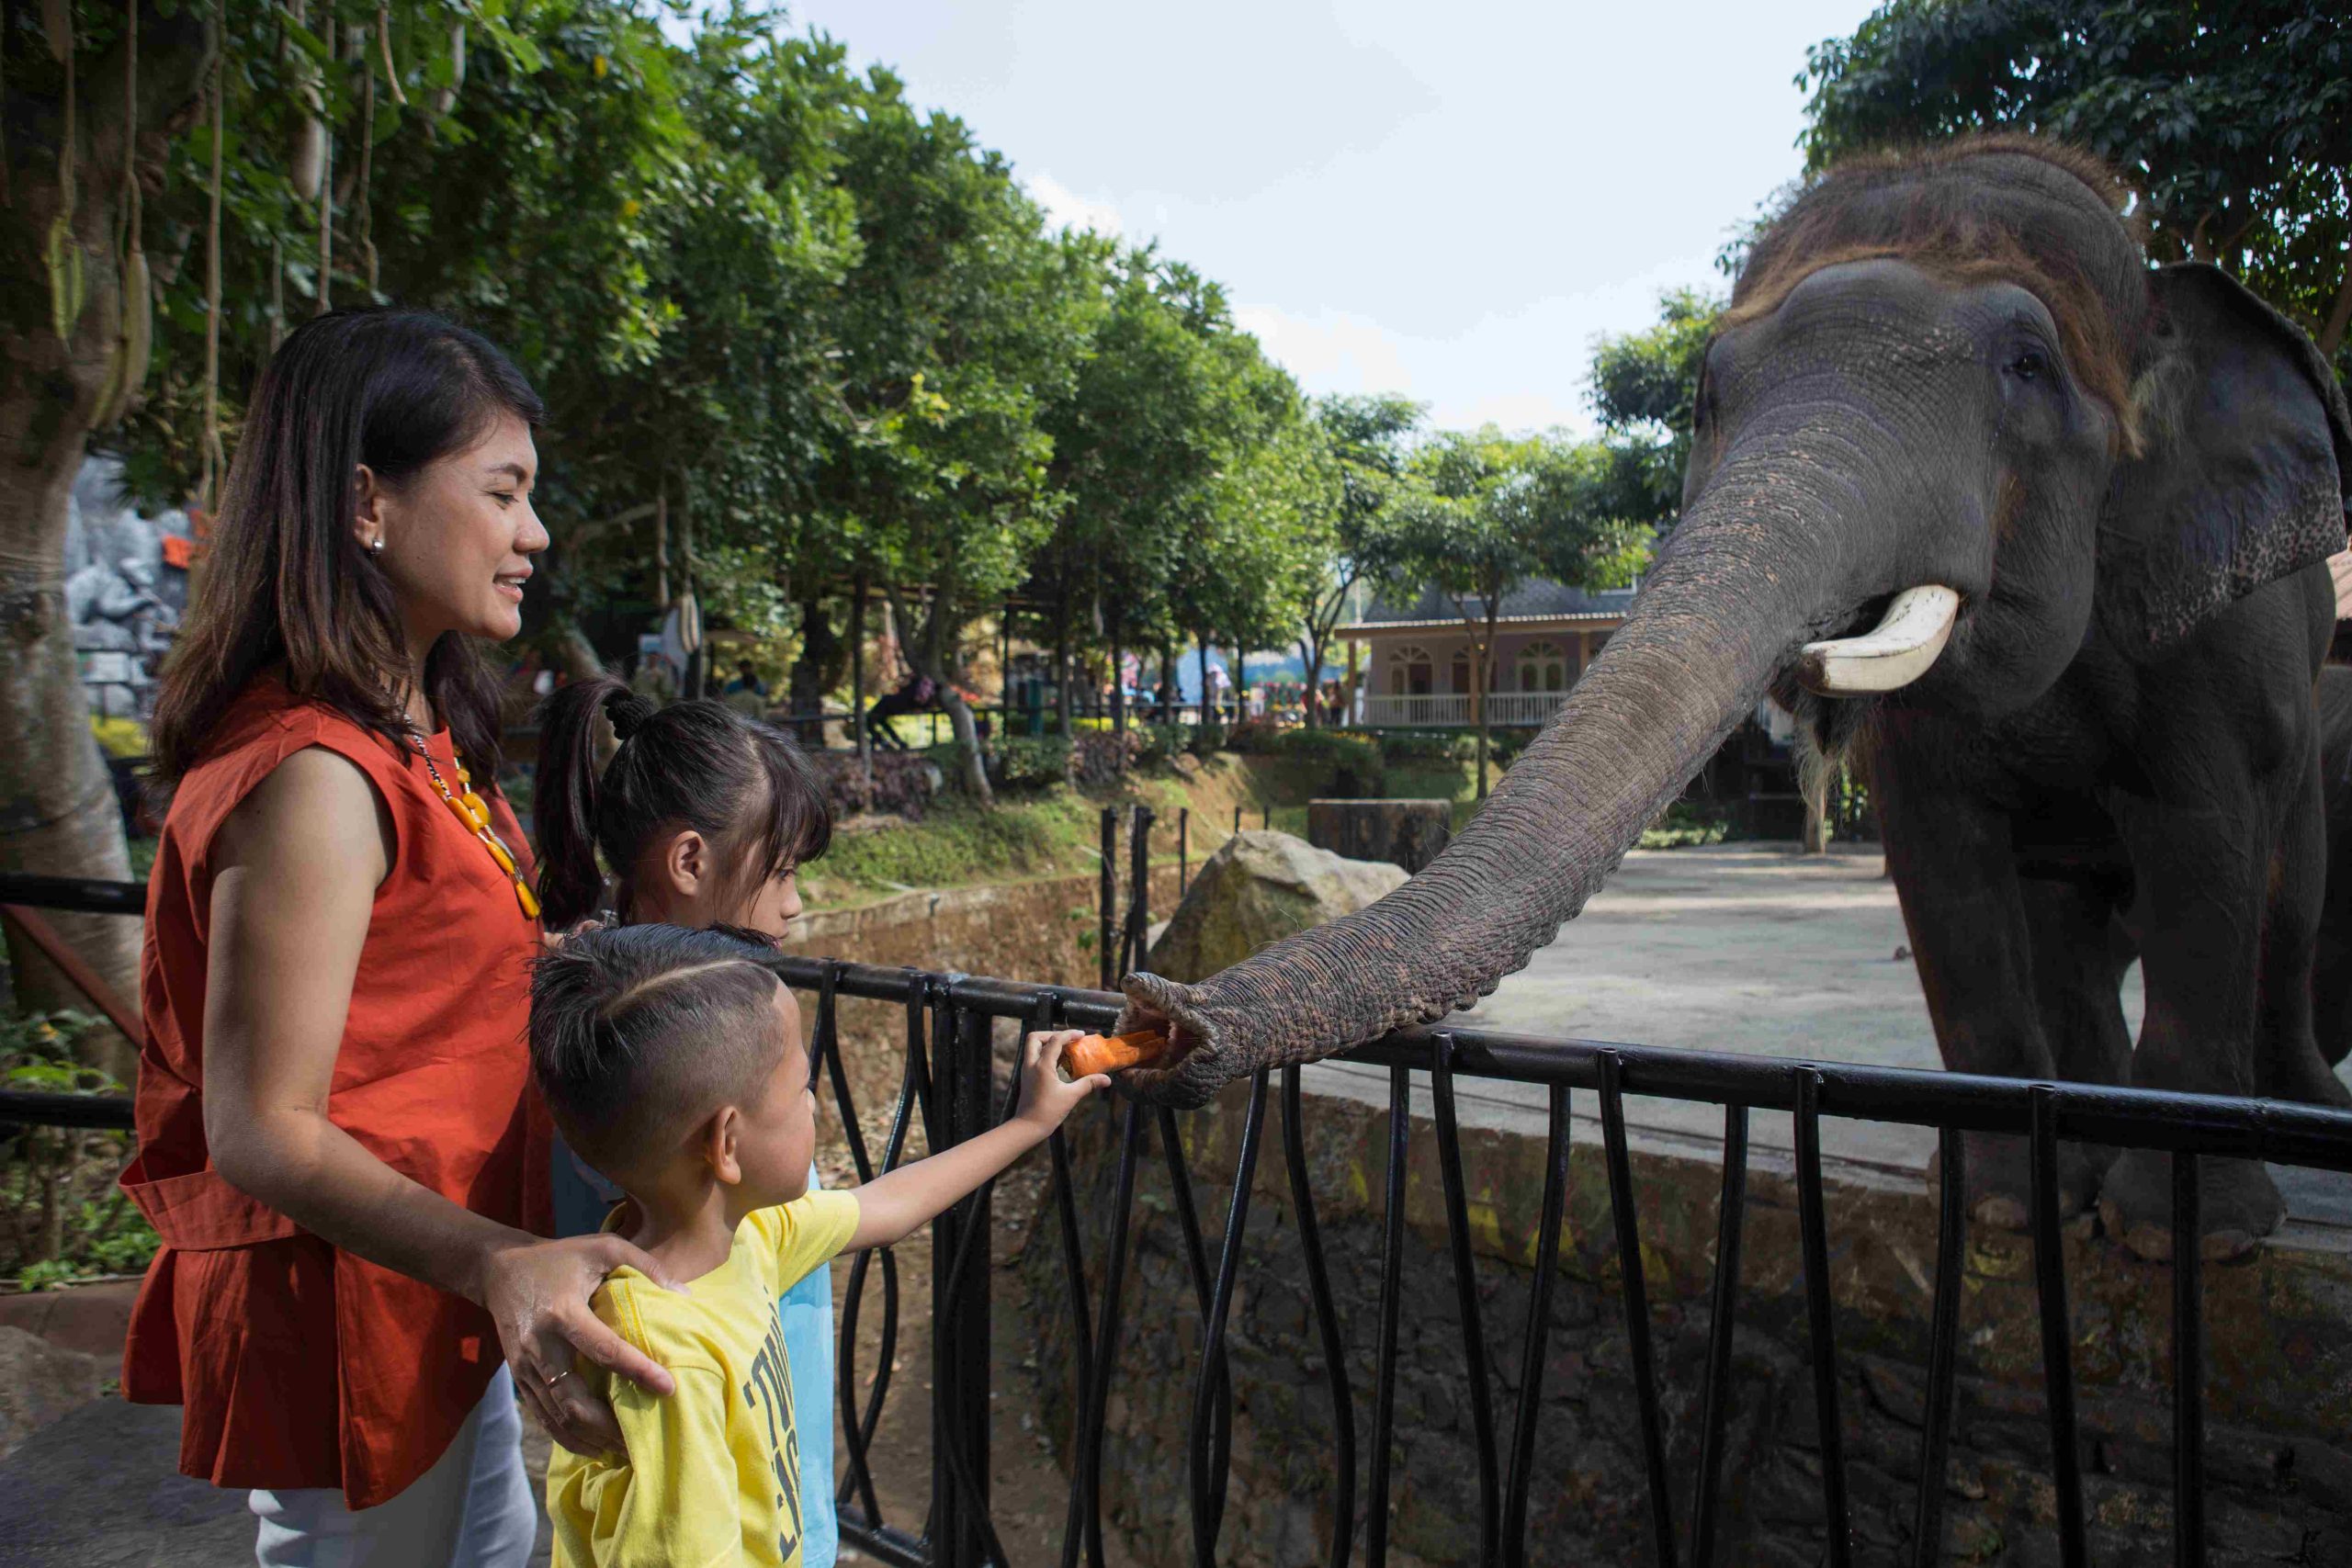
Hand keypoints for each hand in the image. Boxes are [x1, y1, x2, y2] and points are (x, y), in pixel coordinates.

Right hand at [480, 1233, 687, 1457]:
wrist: (499, 1270)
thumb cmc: (560, 1257)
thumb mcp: (603, 1248)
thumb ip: (645, 1266)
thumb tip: (684, 1294)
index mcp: (562, 1312)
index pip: (604, 1349)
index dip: (637, 1370)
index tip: (668, 1387)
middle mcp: (540, 1345)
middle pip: (574, 1400)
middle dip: (610, 1426)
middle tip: (643, 1439)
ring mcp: (526, 1367)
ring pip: (558, 1417)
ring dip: (591, 1438)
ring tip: (625, 1451)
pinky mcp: (520, 1378)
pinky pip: (544, 1417)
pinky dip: (569, 1437)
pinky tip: (595, 1446)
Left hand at [1014, 1030, 1108, 1133]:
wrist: (1027, 1127)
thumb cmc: (1048, 1112)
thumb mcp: (1071, 1096)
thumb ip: (1088, 1084)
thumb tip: (1107, 1079)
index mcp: (1042, 1066)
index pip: (1055, 1040)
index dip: (1069, 1034)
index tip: (1081, 1035)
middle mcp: (1031, 1064)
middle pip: (1035, 1038)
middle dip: (1051, 1034)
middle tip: (1067, 1040)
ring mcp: (1027, 1071)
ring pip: (1033, 1047)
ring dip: (1048, 1044)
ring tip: (1065, 1050)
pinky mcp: (1027, 1077)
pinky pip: (1034, 1058)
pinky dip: (1045, 1055)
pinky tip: (1059, 1064)